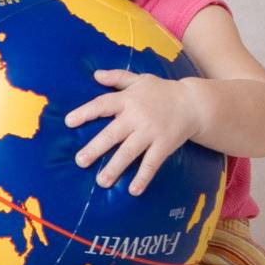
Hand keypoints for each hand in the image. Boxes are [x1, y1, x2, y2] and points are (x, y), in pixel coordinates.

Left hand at [65, 70, 200, 195]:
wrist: (195, 103)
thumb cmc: (162, 91)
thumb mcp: (140, 79)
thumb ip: (117, 77)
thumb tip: (95, 74)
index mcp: (128, 100)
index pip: (102, 105)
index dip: (85, 112)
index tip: (68, 122)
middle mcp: (137, 117)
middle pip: (112, 134)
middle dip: (95, 148)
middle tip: (80, 162)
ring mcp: (151, 132)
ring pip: (129, 152)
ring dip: (114, 168)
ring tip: (101, 182)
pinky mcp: (164, 145)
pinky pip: (151, 164)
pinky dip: (143, 177)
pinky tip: (133, 190)